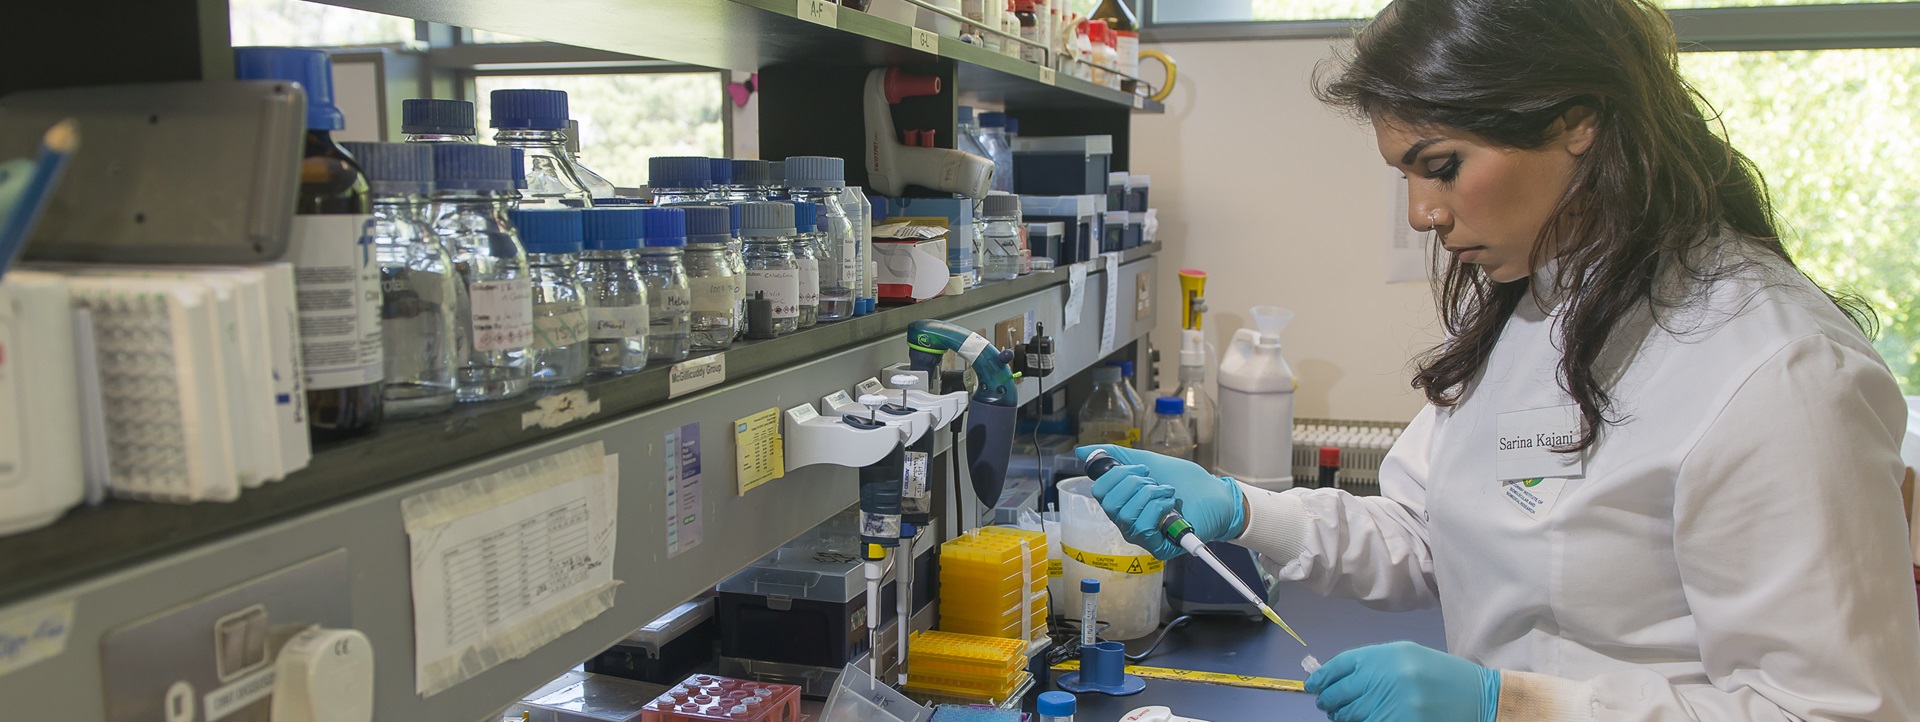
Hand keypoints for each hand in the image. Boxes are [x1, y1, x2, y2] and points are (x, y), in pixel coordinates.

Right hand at [1075, 445, 1246, 558]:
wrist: (1217, 495)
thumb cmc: (1186, 482)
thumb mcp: (1149, 461)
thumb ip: (1116, 456)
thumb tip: (1081, 450)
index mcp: (1122, 503)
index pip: (1100, 491)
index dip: (1117, 475)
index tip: (1141, 469)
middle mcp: (1128, 523)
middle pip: (1109, 504)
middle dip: (1136, 483)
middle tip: (1155, 482)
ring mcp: (1143, 537)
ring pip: (1126, 515)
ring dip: (1151, 495)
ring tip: (1168, 494)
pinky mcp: (1159, 547)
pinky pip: (1143, 529)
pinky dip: (1158, 510)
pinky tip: (1172, 507)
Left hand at [1304, 641, 1499, 721]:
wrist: (1480, 698)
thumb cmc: (1442, 676)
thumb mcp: (1407, 657)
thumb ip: (1373, 664)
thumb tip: (1337, 678)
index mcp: (1387, 654)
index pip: (1341, 665)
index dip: (1322, 677)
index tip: (1313, 686)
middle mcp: (1387, 676)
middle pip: (1340, 692)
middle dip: (1328, 700)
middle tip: (1326, 704)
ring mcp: (1393, 703)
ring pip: (1350, 715)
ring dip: (1341, 717)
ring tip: (1340, 715)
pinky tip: (1361, 721)